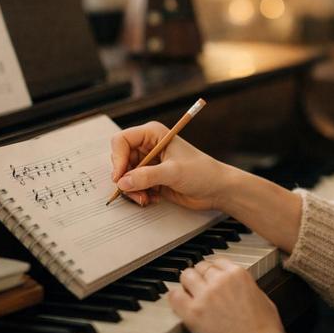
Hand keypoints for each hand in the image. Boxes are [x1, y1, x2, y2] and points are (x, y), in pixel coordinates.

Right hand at [110, 121, 236, 209]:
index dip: (117, 158)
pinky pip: (133, 186)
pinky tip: (153, 198)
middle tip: (135, 192)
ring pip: (125, 176)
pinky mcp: (151, 178)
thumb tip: (123, 182)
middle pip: (120, 160)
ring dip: (132, 190)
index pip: (121, 140)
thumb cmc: (202, 172)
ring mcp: (149, 163)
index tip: (119, 176)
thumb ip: (147, 176)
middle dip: (125, 178)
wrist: (216, 189)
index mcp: (152, 134)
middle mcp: (148, 146)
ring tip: (146, 198)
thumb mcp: (173, 172)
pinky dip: (139, 194)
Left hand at [169, 258, 283, 332]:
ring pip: (187, 276)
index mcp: (238, 274)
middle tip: (199, 283)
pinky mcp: (193, 313)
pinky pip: (175, 295)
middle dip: (200, 275)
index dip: (214, 269)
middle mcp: (220, 280)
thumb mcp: (262, 299)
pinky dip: (175, 297)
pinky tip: (178, 301)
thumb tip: (240, 288)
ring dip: (187, 283)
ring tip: (188, 290)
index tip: (211, 275)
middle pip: (201, 266)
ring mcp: (205, 295)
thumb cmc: (265, 329)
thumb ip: (247, 287)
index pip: (218, 261)